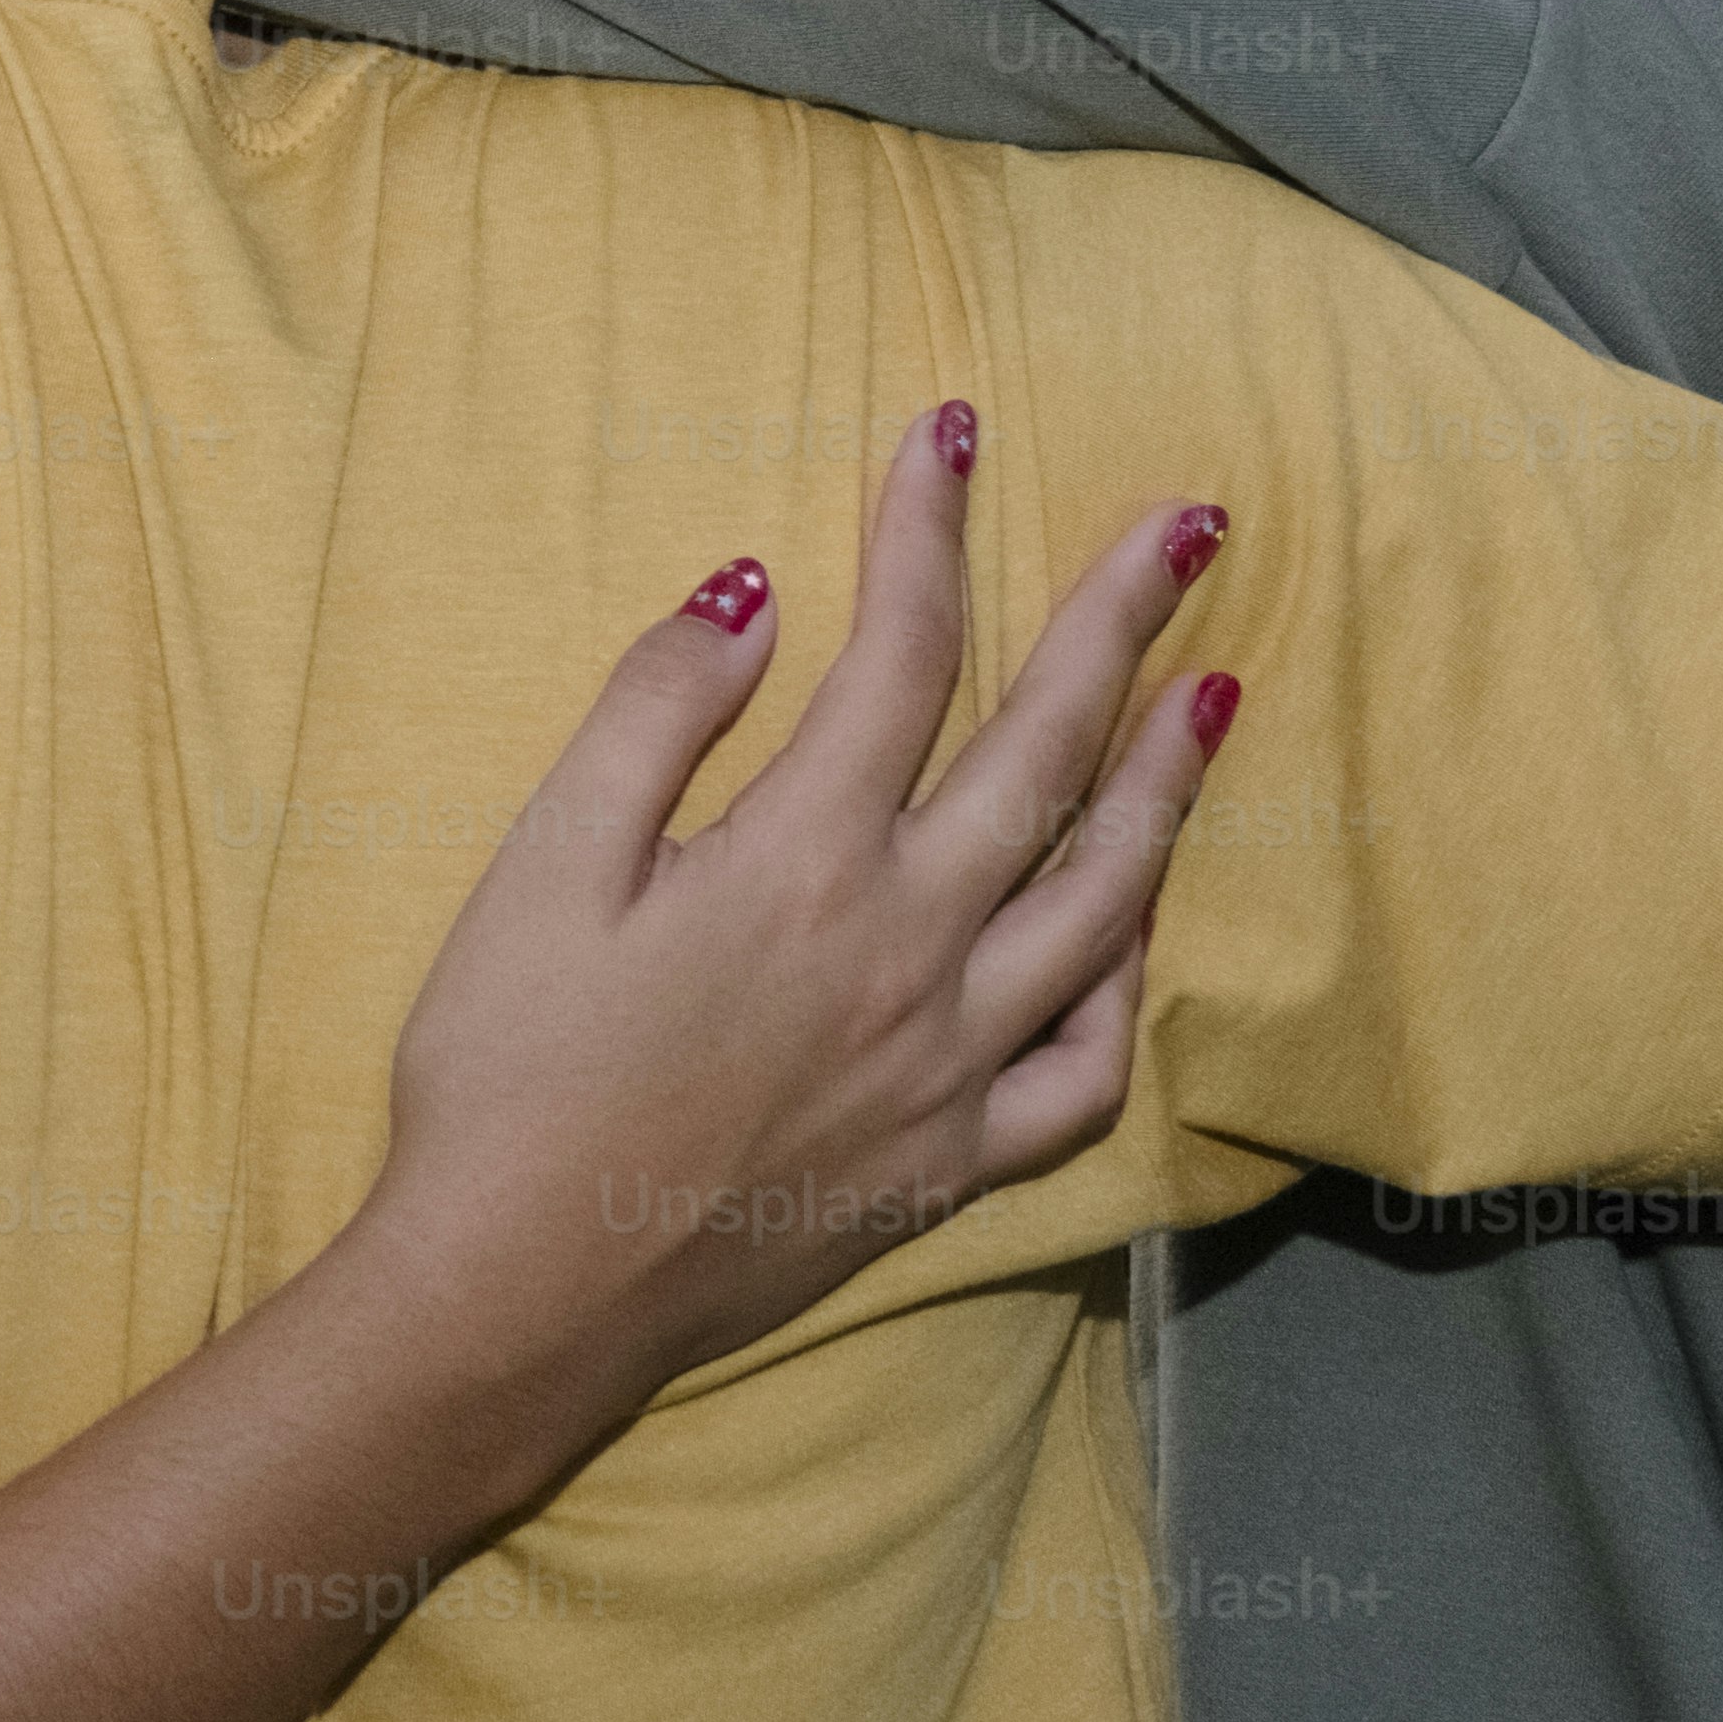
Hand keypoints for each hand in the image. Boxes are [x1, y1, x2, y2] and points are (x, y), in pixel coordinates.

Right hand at [310, 399, 1227, 1480]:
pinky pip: (1086, 1068)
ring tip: (1215, 686)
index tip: (952, 428)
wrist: (518, 1292)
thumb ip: (651, 715)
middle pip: (1045, 750)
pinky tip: (1135, 929)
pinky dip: (1126, 984)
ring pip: (1105, 896)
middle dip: (1119, 615)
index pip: (899, 654)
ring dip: (1170, 779)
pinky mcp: (951, 1159)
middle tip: (1193, 518)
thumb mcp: (540, 869)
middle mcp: (909, 949)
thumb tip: (750, 591)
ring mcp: (950, 1061)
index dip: (928, 527)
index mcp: (802, 860)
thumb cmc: (506, 1075)